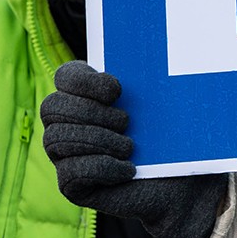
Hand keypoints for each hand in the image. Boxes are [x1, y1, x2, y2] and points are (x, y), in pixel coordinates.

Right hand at [40, 60, 228, 237]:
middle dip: (89, 112)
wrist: (185, 184)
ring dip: (98, 140)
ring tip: (130, 147)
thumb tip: (169, 51)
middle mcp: (69, 124)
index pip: (65, 75)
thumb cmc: (178, 138)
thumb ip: (160, 81)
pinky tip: (129, 170)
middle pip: (51, 107)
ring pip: (54, 138)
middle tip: (126, 122)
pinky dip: (103, 168)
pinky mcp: (71, 185)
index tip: (117, 91)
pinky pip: (69, 172)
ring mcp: (66, 155)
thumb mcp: (172, 106)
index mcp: (89, 96)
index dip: (83, 80)